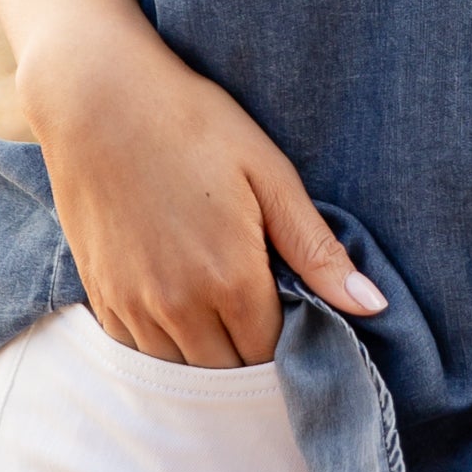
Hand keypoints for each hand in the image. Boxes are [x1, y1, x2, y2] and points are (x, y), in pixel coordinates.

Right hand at [15, 6, 383, 364]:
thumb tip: (375, 307)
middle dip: (254, 353)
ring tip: (223, 310)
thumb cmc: (193, 125)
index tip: (297, 312)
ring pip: (184, 370)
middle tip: (265, 310)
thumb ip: (318, 252)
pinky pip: (140, 352)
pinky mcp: (101, 297)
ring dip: (209, 353)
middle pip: (231, 372)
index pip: (274, 354)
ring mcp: (134, 306)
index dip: (292, 340)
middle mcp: (179, 308)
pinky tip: (179, 306)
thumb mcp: (269, 175)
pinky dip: (165, 343)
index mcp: (232, 280)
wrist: (96, 98)